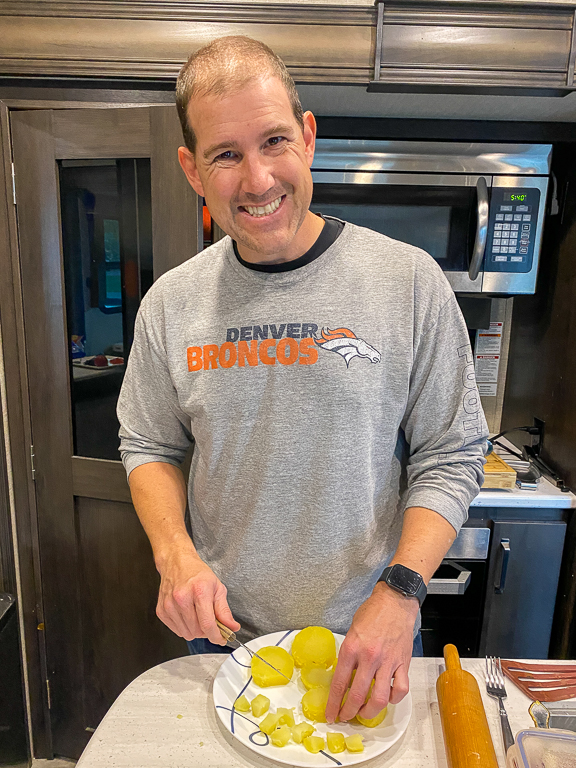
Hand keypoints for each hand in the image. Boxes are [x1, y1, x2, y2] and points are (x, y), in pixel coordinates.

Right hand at [155, 541, 239, 643]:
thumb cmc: (197, 574)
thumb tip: (232, 627)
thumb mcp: (217, 587)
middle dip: (207, 631)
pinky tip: (187, 615)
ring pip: (186, 634)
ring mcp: (169, 605)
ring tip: (197, 616)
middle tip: (210, 621)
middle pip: (197, 631)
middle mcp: (182, 598)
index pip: (207, 624)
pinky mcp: (161, 611)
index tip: (222, 639)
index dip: (216, 636)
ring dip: (195, 630)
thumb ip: (224, 610)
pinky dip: (184, 627)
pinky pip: (176, 631)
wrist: (176, 563)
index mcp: (199, 591)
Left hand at [325, 583, 417, 723]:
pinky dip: (394, 699)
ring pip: (380, 699)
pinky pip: (400, 689)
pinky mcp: (403, 663)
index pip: (339, 683)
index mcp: (351, 648)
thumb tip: (344, 676)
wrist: (395, 601)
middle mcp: (369, 657)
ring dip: (370, 712)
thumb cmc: (372, 613)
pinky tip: (388, 698)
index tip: (331, 714)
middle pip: (358, 696)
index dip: (334, 704)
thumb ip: (348, 654)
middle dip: (349, 712)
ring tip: (364, 714)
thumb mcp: (351, 631)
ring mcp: (388, 662)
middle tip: (345, 717)